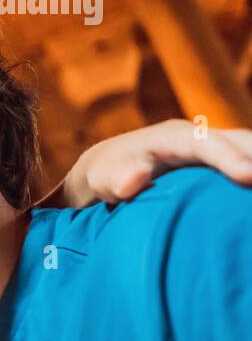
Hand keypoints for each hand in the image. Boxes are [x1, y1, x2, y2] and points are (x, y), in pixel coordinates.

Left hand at [55, 119, 251, 207]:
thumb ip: (115, 178)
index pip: (204, 143)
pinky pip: (246, 161)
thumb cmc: (106, 174)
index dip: (228, 157)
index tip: (248, 176)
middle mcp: (197, 136)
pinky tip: (250, 204)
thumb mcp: (103, 178)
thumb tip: (131, 180)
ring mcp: (213, 146)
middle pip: (239, 140)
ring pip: (248, 148)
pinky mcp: (220, 160)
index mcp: (170, 137)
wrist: (109, 168)